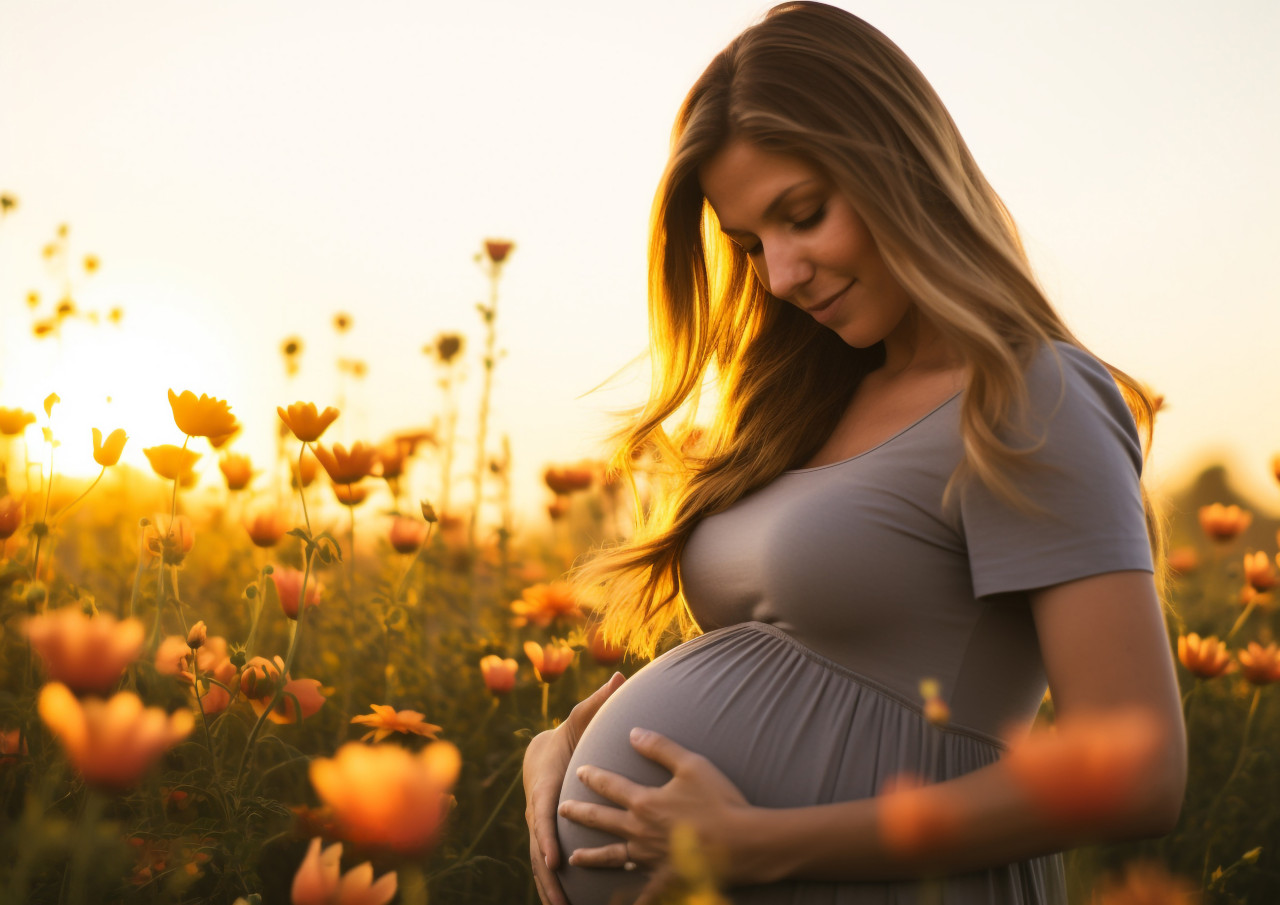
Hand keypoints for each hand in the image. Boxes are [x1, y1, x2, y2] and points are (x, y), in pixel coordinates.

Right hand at [523, 671, 626, 904]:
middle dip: (548, 876)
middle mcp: (538, 812)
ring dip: (549, 889)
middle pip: (539, 849)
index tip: (555, 858)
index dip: (549, 838)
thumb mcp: (579, 718)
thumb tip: (618, 676)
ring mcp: (539, 827)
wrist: (542, 752)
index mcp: (545, 787)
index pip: (545, 816)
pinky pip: (547, 865)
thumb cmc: (567, 735)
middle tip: (560, 897)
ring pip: (540, 863)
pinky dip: (551, 886)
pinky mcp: (545, 837)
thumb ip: (598, 701)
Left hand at [559, 728, 754, 895]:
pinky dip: (630, 899)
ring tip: (575, 858)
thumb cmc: (718, 800)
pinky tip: (620, 904)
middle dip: (580, 814)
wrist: (741, 843)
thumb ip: (660, 748)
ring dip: (591, 856)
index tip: (579, 771)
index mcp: (644, 802)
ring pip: (612, 856)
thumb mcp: (691, 764)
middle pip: (601, 820)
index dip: (593, 777)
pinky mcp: (664, 876)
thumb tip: (632, 732)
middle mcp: (639, 831)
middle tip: (562, 810)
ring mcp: (649, 857)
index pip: (610, 786)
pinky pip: (641, 891)